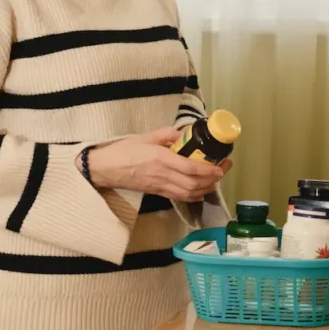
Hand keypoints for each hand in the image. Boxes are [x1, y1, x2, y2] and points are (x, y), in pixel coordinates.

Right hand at [80, 128, 224, 200]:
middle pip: (193, 184)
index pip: (190, 168)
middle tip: (223, 170)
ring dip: (205, 189)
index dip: (208, 170)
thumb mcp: (146, 136)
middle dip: (212, 179)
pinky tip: (201, 190)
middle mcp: (162, 175)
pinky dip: (193, 195)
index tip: (221, 166)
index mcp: (160, 159)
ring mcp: (160, 186)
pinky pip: (179, 197)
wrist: (105, 168)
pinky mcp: (157, 192)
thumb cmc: (124, 150)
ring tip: (215, 180)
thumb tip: (185, 132)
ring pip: (188, 193)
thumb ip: (167, 134)